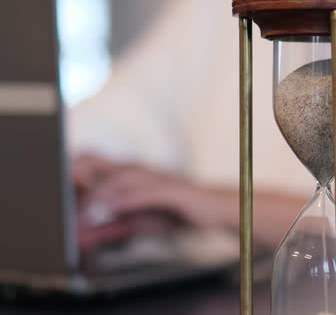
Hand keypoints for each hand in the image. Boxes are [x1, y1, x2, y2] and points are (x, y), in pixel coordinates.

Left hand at [73, 155, 227, 249]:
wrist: (216, 211)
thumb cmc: (177, 212)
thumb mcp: (138, 222)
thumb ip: (111, 227)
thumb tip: (82, 235)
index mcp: (130, 174)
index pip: (92, 163)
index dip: (71, 174)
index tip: (57, 194)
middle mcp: (141, 171)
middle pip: (99, 162)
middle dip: (76, 177)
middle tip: (62, 199)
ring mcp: (157, 178)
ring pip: (119, 179)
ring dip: (98, 197)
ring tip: (83, 216)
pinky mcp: (172, 190)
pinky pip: (144, 192)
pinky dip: (125, 201)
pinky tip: (111, 210)